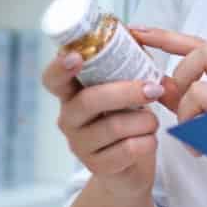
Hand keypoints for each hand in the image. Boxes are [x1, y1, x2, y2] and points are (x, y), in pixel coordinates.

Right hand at [42, 49, 175, 199]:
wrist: (128, 170)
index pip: (53, 79)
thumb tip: (140, 37)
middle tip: (154, 89)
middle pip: (90, 101)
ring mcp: (79, 145)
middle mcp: (69, 118)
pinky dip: (147, 142)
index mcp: (72, 94)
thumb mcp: (125, 91)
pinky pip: (127, 150)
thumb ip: (128, 67)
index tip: (76, 56)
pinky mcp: (96, 167)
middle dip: (126, 92)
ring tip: (153, 121)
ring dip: (144, 120)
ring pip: (114, 126)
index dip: (60, 66)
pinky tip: (149, 140)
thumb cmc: (127, 119)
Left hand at [130, 27, 206, 123]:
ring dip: (184, 104)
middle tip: (168, 86)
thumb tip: (158, 82)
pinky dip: (192, 120)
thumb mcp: (205, 125)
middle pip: (205, 50)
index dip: (169, 38)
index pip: (204, 48)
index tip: (139, 33)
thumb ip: (185, 101)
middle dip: (176, 62)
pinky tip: (199, 147)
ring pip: (200, 78)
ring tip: (190, 130)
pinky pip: (204, 98)